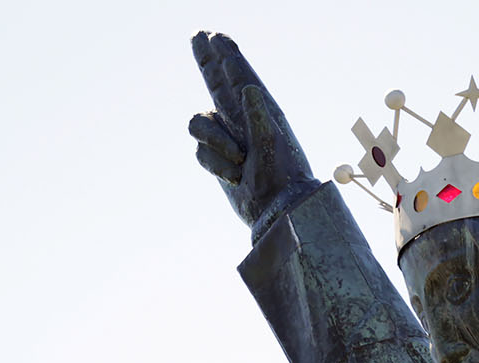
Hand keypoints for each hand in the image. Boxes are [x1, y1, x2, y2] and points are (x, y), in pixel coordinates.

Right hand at [188, 32, 319, 238]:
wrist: (275, 210)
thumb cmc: (281, 177)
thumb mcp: (271, 143)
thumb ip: (258, 115)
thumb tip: (247, 88)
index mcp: (260, 109)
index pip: (238, 75)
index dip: (226, 54)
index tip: (214, 35)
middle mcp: (241, 119)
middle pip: (215, 81)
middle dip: (206, 59)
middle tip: (197, 35)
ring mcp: (226, 138)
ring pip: (199, 124)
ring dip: (215, 143)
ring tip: (239, 161)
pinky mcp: (215, 158)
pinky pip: (200, 152)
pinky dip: (215, 165)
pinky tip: (234, 176)